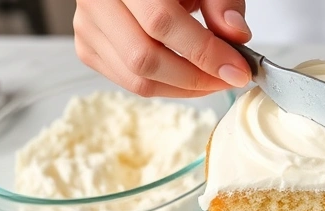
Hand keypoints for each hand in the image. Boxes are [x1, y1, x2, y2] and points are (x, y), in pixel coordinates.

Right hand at [74, 0, 252, 97]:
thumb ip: (221, 3)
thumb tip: (236, 35)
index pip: (161, 22)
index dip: (204, 51)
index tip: (238, 69)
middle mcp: (97, 1)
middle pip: (144, 58)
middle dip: (196, 78)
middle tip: (229, 78)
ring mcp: (87, 26)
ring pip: (136, 79)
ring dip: (184, 88)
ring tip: (214, 78)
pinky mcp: (88, 48)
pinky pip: (129, 82)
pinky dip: (166, 87)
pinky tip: (190, 76)